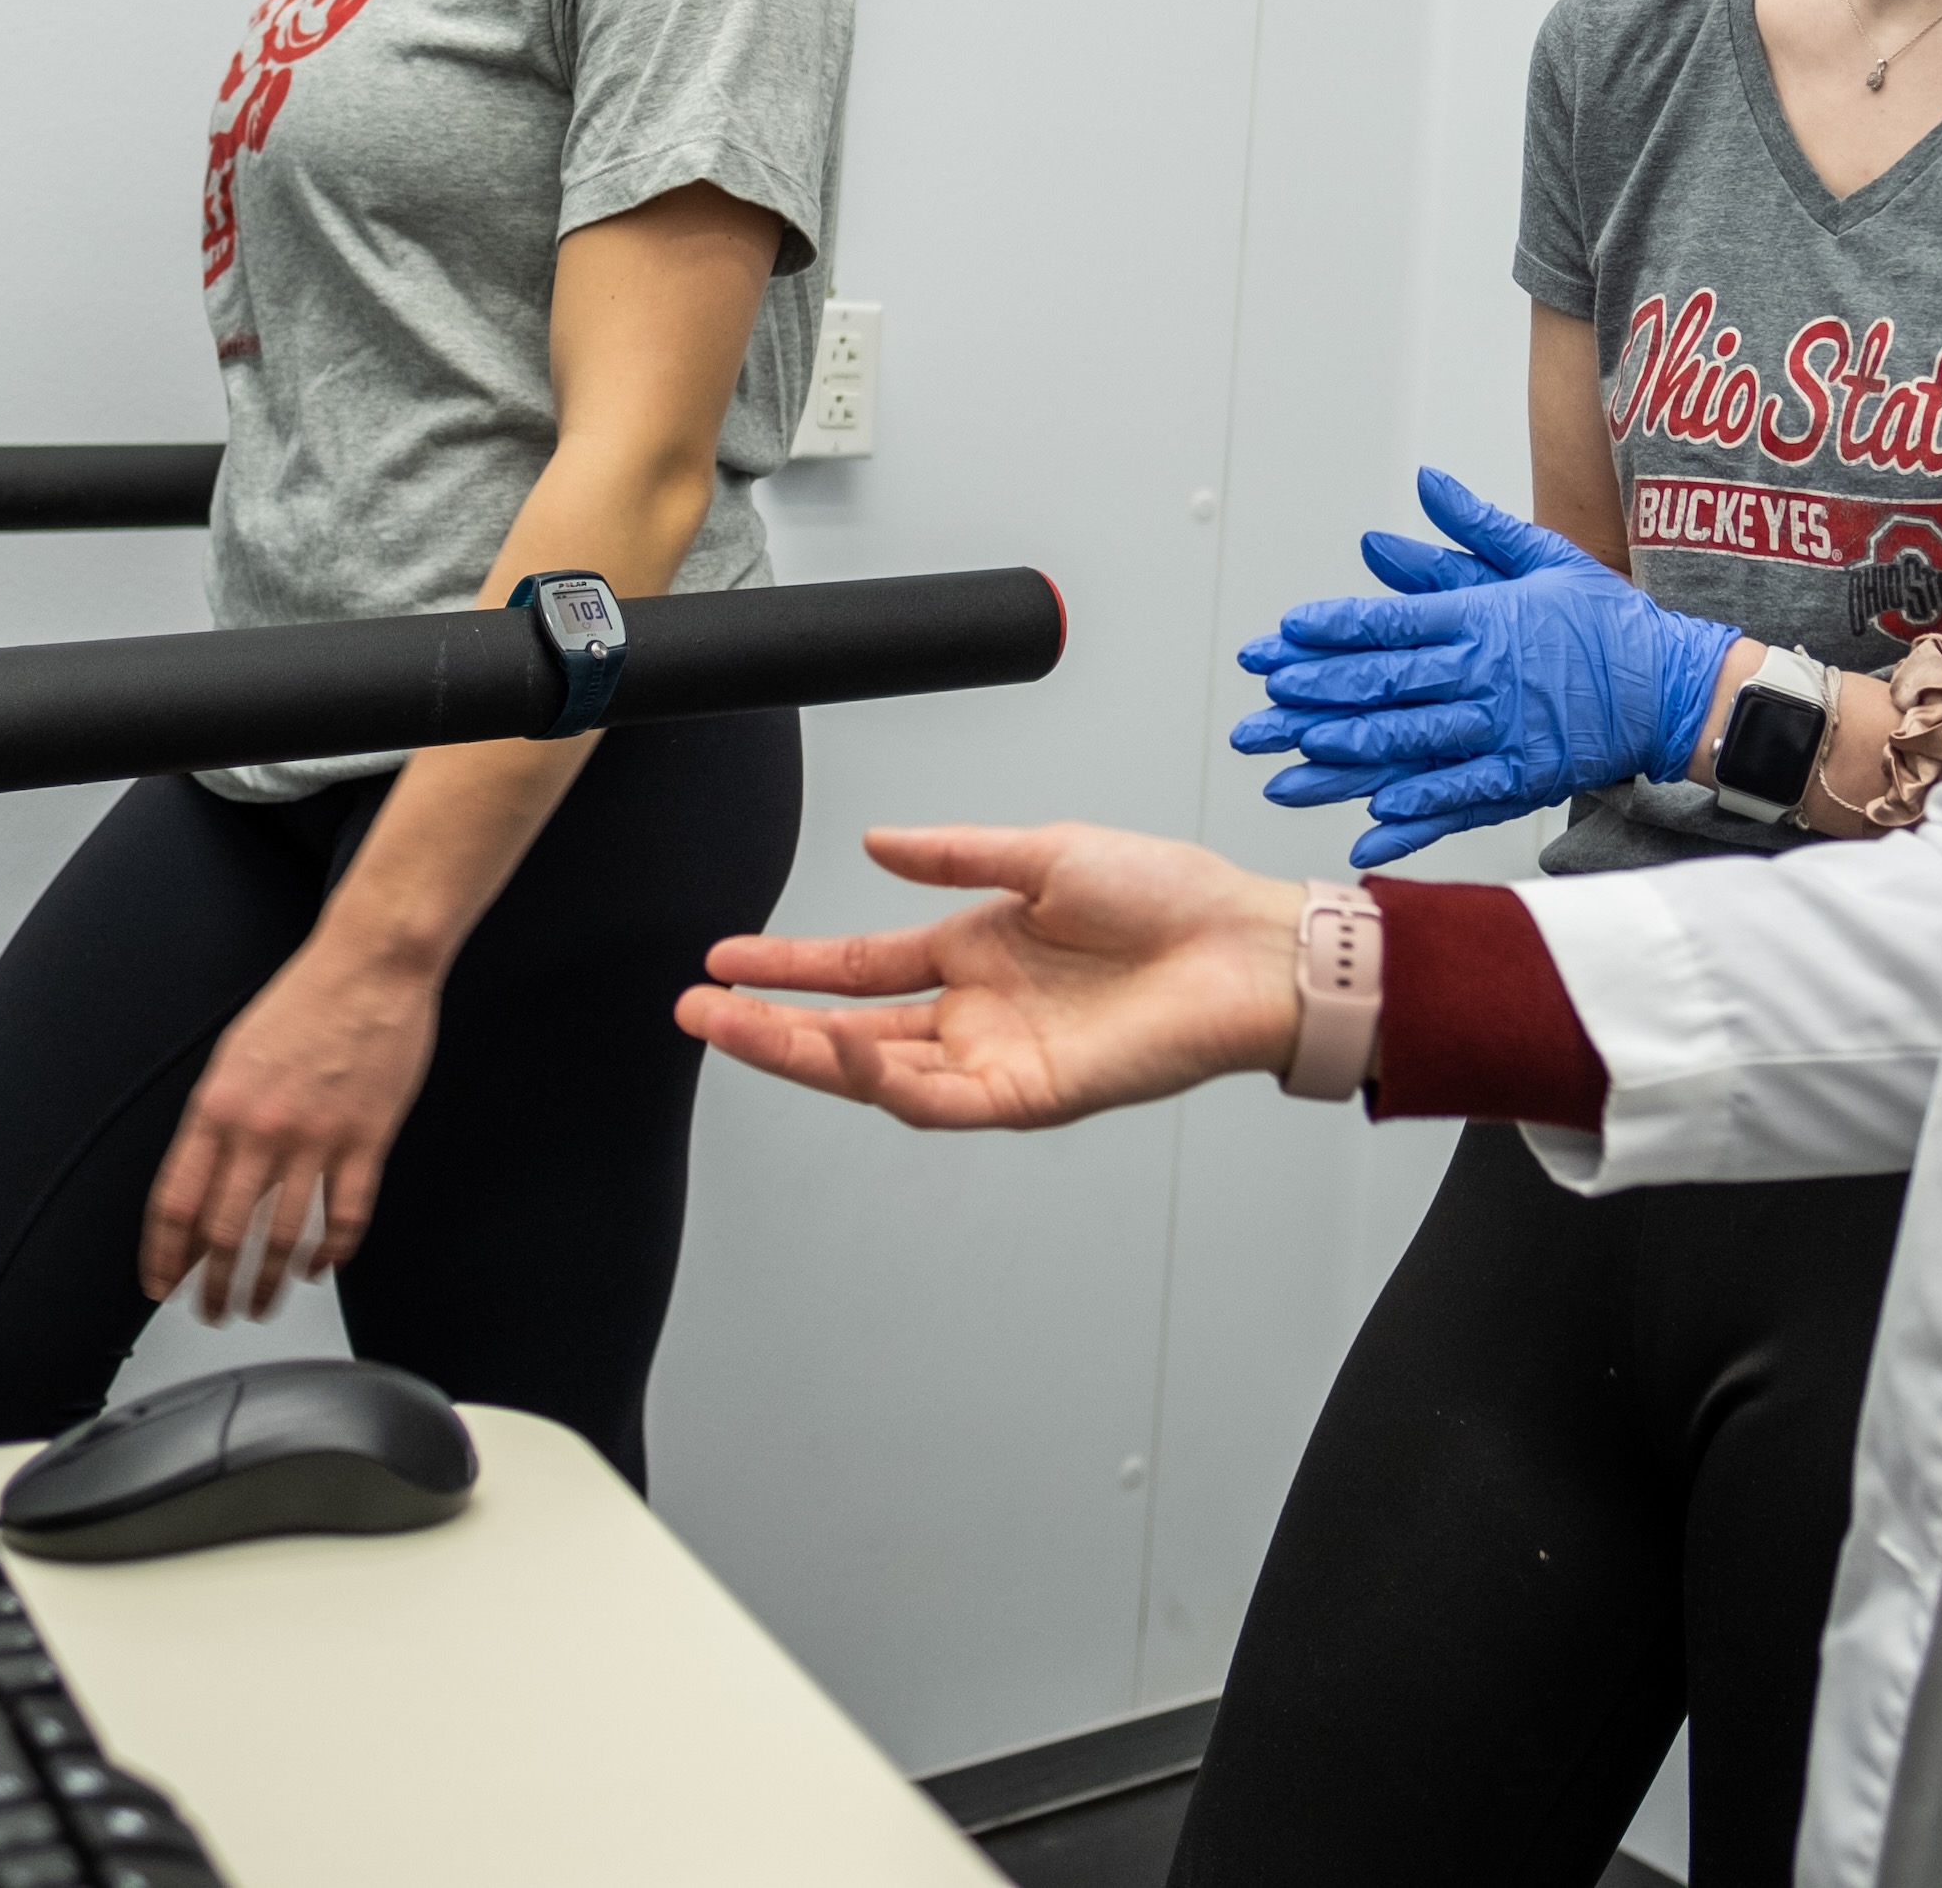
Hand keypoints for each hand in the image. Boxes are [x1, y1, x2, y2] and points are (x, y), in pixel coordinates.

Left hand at [142, 929, 442, 1323]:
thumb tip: (203, 1181)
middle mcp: (260, 1129)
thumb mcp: (234, 1057)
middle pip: (225, 1233)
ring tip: (262, 1304)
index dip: (164, 1256)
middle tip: (214, 1310)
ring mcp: (316, 1138)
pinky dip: (332, 1251)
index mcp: (217, 1107)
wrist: (371, 966)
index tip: (161, 1286)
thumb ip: (215, 1121)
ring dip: (269, 1283)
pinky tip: (323, 1265)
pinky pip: (346, 1216)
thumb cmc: (304, 1003)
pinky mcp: (367, 1140)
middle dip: (213, 1286)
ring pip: (284, 1238)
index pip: (176, 1203)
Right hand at [678, 824, 1306, 1128]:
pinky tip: (834, 1047)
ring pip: (875, 1069)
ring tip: (731, 1027)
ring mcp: (998, 1057)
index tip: (726, 957)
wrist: (1244, 945)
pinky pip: (937, 1098)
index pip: (859, 966)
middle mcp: (977, 1011)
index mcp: (977, 952)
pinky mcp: (1030, 1094)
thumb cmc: (1171, 899)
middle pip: (848, 1026)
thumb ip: (955, 855)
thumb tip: (877, 842)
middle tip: (696, 1009)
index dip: (790, 964)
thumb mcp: (1045, 853)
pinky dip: (880, 1078)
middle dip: (768, 1022)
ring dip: (800, 1052)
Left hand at [1228, 469, 1741, 864]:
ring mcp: (1501, 731)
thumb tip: (1424, 482)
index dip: (1330, 633)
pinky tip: (1368, 824)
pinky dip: (1412, 814)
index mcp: (1484, 619)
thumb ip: (1474, 527)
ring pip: (1407, 745)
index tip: (1277, 641)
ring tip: (1283, 774)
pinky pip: (1457, 798)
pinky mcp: (1521, 777)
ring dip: (1340, 761)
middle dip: (1311, 700)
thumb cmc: (1606, 622)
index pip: (1391, 624)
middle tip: (1258, 713)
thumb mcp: (1543, 556)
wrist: (1676, 686)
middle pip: (1384, 687)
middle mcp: (1484, 675)